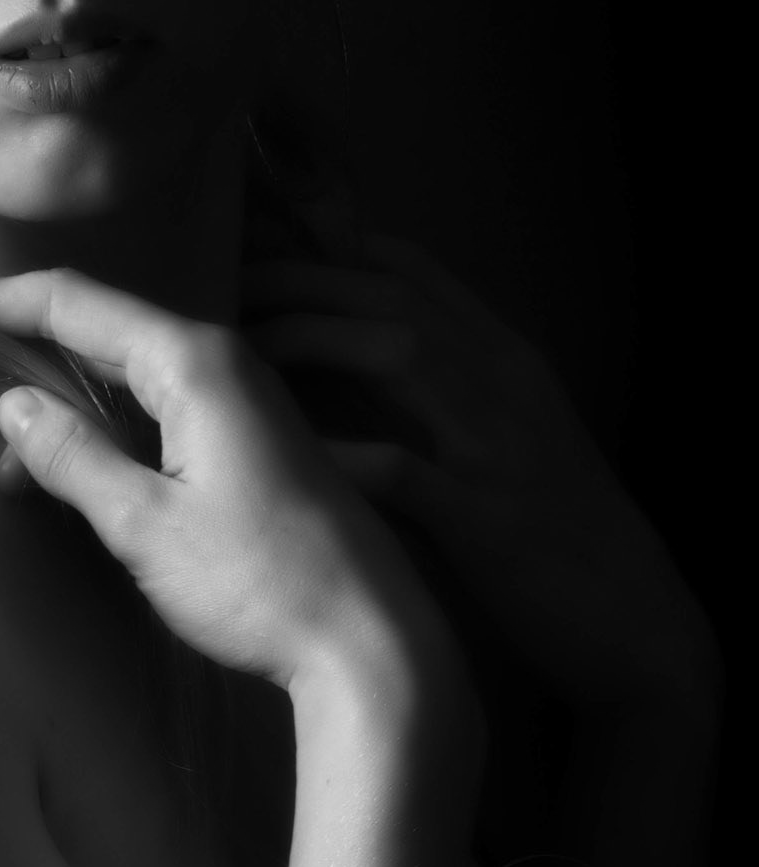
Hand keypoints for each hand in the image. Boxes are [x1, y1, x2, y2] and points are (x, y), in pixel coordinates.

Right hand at [0, 267, 463, 697]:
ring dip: (41, 402)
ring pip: (114, 377)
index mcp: (192, 360)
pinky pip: (146, 412)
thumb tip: (10, 402)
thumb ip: (72, 458)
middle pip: (88, 333)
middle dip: (2, 357)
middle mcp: (216, 361)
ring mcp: (234, 401)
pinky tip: (43, 476)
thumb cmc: (261, 583)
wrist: (374, 645)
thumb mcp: (147, 526)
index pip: (70, 300)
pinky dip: (88, 432)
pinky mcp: (243, 443)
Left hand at [240, 234, 718, 709]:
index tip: (265, 237)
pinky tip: (282, 452)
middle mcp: (501, 382)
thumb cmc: (563, 534)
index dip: (333, 241)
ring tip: (238, 348)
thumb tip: (362, 345)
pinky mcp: (486, 518)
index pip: (414, 266)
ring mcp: (496, 445)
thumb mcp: (515, 433)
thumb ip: (449, 382)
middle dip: (301, 276)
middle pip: (389, 293)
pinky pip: (403, 470)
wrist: (642, 629)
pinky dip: (343, 455)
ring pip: (396, 352)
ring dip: (311, 337)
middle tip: (223, 280)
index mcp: (505, 358)